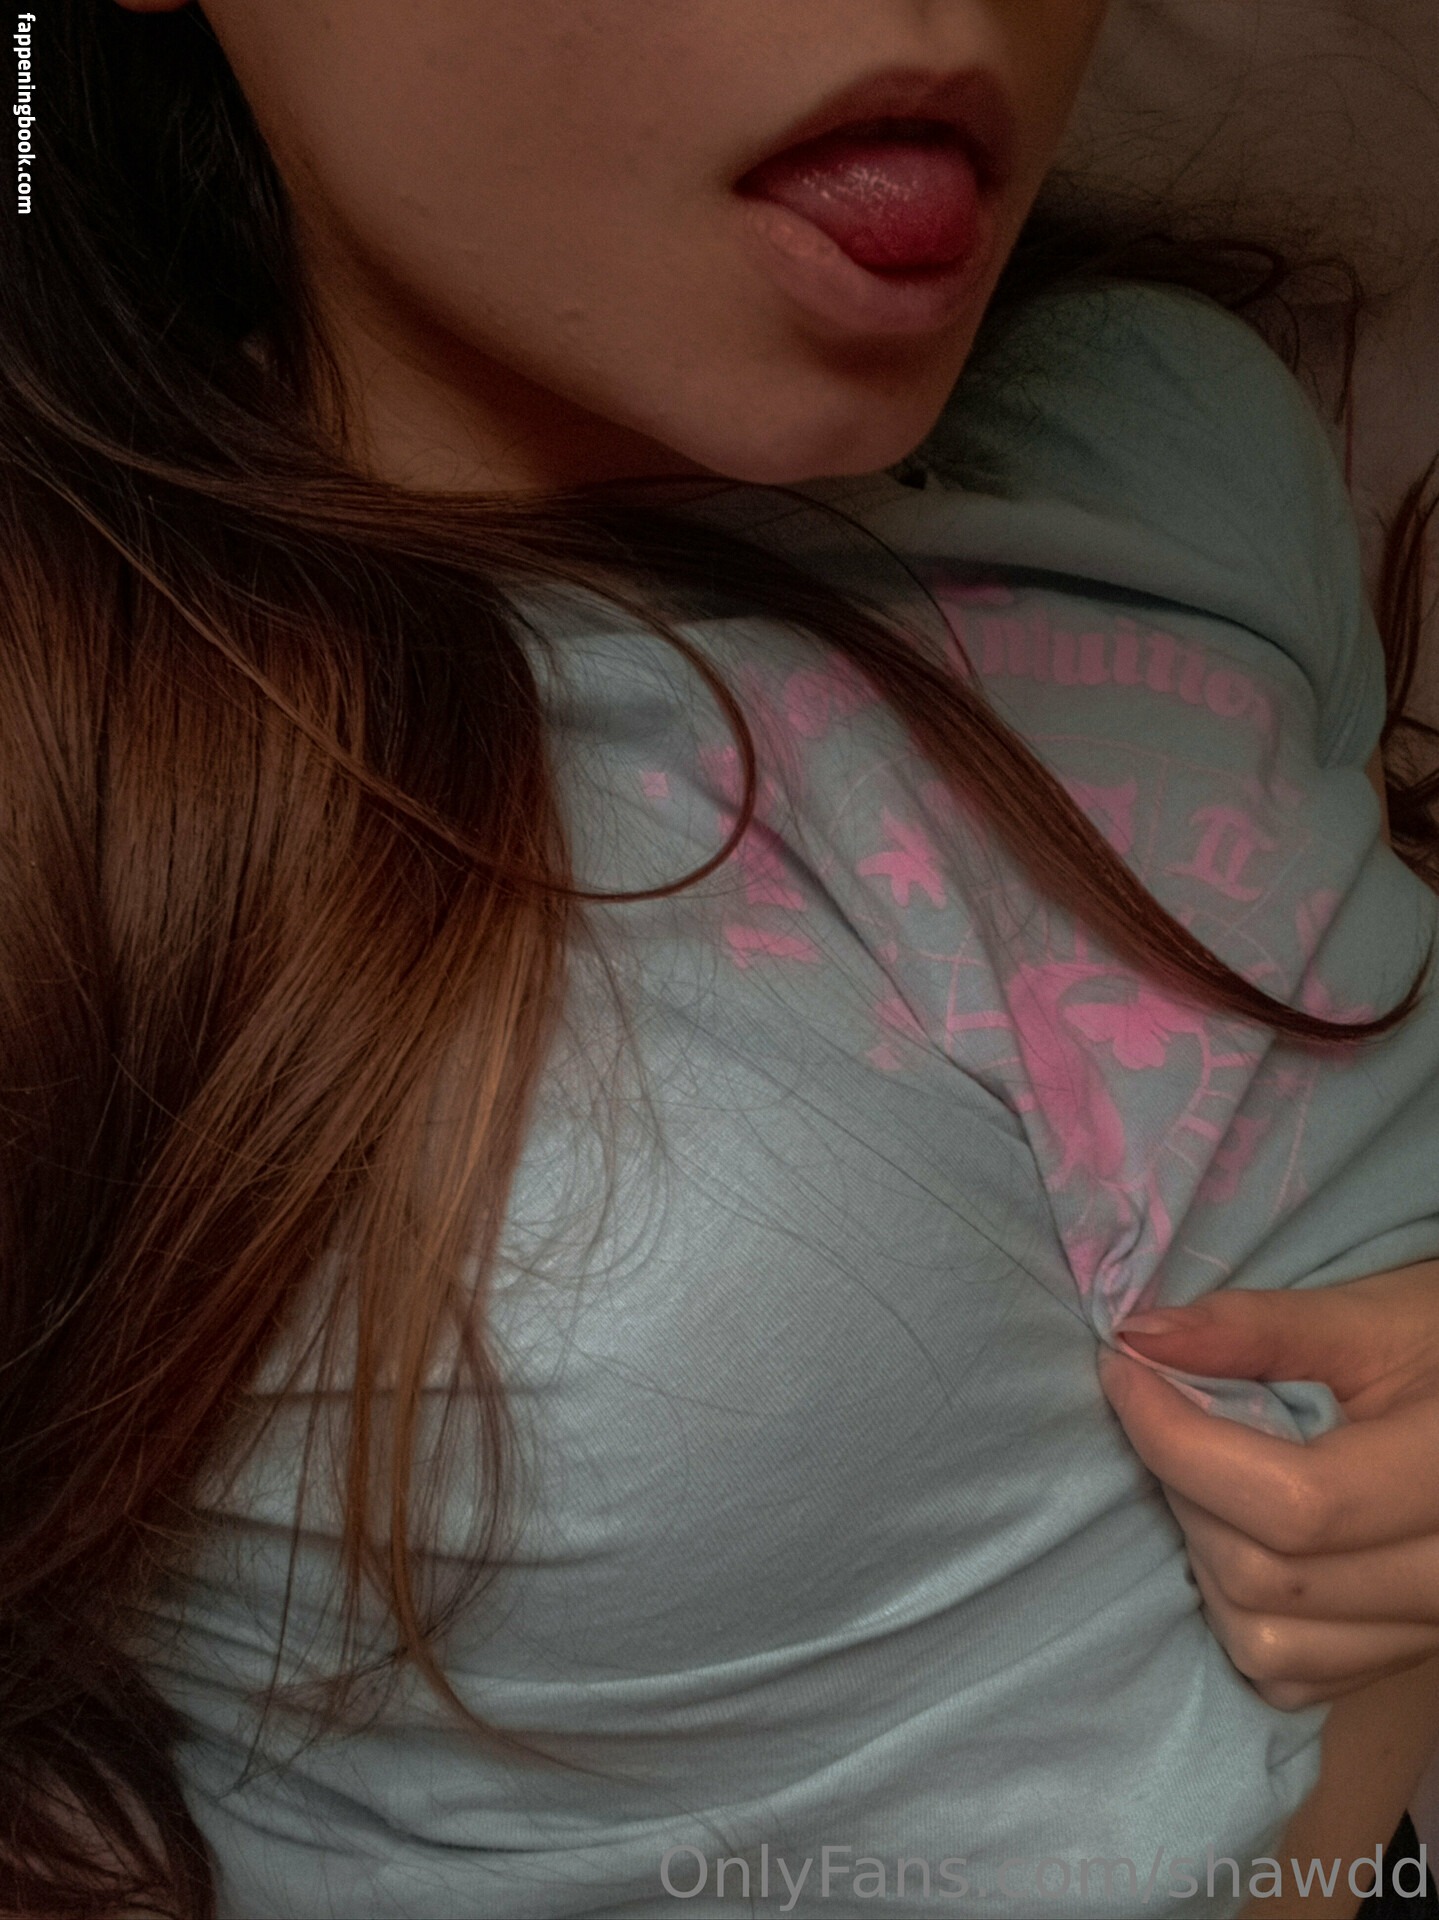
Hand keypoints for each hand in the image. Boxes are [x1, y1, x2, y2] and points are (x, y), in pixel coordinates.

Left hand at [1098, 1260, 1438, 1709]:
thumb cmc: (1434, 1349)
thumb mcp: (1367, 1317)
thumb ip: (1254, 1329)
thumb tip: (1137, 1340)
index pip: (1293, 1505)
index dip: (1182, 1442)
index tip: (1123, 1372)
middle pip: (1264, 1579)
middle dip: (1185, 1487)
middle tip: (1173, 1413)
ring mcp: (1427, 1636)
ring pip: (1261, 1639)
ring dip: (1203, 1551)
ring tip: (1214, 1474)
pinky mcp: (1393, 1663)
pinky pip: (1282, 1672)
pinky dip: (1236, 1608)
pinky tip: (1244, 1533)